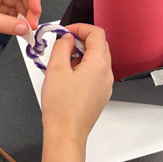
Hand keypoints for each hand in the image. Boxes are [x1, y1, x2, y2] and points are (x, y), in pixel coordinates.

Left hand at [0, 0, 41, 40]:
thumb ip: (3, 23)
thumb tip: (23, 27)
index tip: (36, 10)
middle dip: (28, 7)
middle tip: (31, 24)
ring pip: (15, 4)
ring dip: (22, 16)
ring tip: (25, 30)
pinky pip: (7, 13)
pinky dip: (13, 22)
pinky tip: (16, 30)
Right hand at [41, 24, 112, 147]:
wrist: (66, 134)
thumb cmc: (61, 107)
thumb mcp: (56, 69)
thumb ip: (62, 47)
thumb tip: (66, 38)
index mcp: (98, 64)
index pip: (97, 33)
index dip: (80, 27)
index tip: (66, 31)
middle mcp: (106, 74)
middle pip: (99, 45)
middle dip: (80, 40)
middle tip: (63, 44)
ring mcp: (105, 85)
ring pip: (97, 59)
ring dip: (81, 54)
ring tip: (63, 63)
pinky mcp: (100, 94)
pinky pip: (95, 73)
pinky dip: (84, 68)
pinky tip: (68, 77)